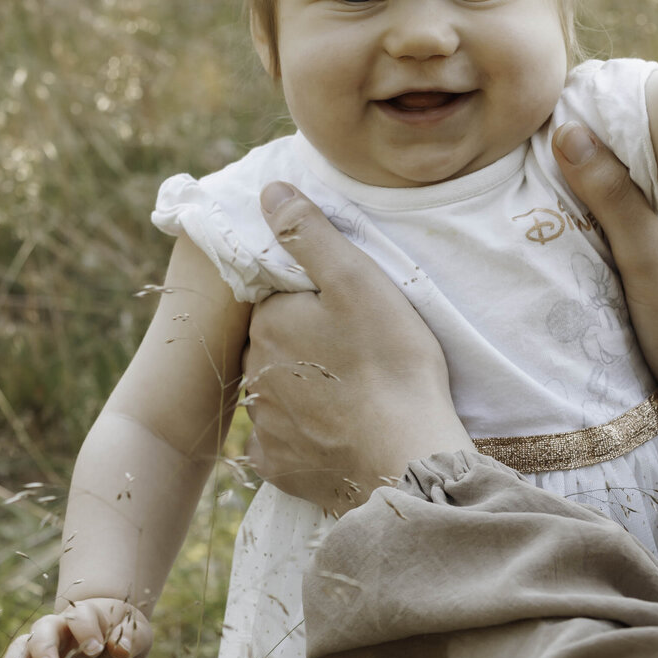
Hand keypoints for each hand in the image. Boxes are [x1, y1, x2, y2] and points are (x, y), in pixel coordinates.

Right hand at [0, 598, 152, 657]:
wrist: (100, 635)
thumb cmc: (120, 635)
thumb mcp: (137, 637)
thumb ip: (131, 641)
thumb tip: (120, 649)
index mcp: (85, 617)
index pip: (81, 617)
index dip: (86, 630)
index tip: (95, 648)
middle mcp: (56, 628)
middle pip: (42, 631)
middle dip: (44, 650)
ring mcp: (37, 647)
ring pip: (17, 653)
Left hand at [243, 183, 472, 511]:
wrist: (404, 453)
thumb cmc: (388, 361)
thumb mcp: (356, 279)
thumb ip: (308, 232)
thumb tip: (269, 190)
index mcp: (268, 324)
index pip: (279, 303)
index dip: (312, 305)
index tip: (347, 316)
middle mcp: (253, 373)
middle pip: (275, 349)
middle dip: (303, 348)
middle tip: (355, 356)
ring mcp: (265, 425)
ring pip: (278, 395)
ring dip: (302, 393)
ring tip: (350, 397)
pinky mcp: (280, 467)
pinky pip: (284, 446)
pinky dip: (304, 440)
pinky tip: (335, 436)